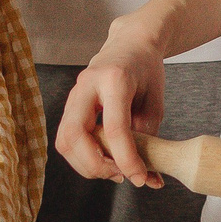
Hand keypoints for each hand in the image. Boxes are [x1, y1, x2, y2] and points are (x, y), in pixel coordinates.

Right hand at [56, 34, 168, 187]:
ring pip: (64, 141)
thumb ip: (148, 135)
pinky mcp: (69, 106)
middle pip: (75, 136)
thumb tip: (145, 174)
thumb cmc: (145, 68)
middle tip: (121, 175)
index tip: (140, 177)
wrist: (130, 43)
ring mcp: (73, 95)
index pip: (114, 128)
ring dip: (87, 165)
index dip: (126, 159)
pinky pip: (66, 139)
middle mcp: (87, 85)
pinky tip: (103, 159)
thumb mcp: (156, 100)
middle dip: (96, 165)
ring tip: (114, 169)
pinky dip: (82, 157)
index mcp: (114, 79)